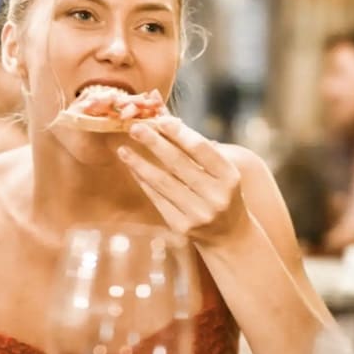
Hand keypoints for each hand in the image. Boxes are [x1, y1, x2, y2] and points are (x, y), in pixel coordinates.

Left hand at [117, 117, 245, 242]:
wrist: (229, 235)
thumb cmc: (221, 192)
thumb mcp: (219, 170)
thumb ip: (195, 146)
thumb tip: (164, 117)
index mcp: (229, 177)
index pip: (200, 149)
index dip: (179, 133)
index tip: (159, 119)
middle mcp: (215, 196)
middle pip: (178, 164)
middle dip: (154, 143)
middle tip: (135, 128)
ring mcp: (198, 214)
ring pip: (163, 183)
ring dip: (140, 164)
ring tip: (124, 149)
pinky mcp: (181, 227)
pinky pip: (157, 199)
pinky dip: (144, 181)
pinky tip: (133, 168)